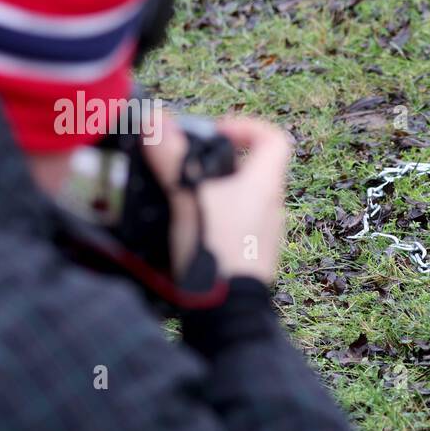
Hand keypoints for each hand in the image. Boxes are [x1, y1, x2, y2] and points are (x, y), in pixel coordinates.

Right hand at [142, 112, 292, 283]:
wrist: (227, 309)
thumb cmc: (215, 250)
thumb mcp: (187, 198)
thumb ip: (171, 158)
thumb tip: (156, 121)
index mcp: (264, 185)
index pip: (274, 139)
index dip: (246, 127)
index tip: (217, 132)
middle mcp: (272, 207)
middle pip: (254, 169)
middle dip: (220, 163)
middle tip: (188, 166)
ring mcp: (266, 233)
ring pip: (244, 199)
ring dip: (216, 193)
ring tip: (183, 198)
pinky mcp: (255, 255)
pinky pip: (239, 225)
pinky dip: (217, 219)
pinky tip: (190, 228)